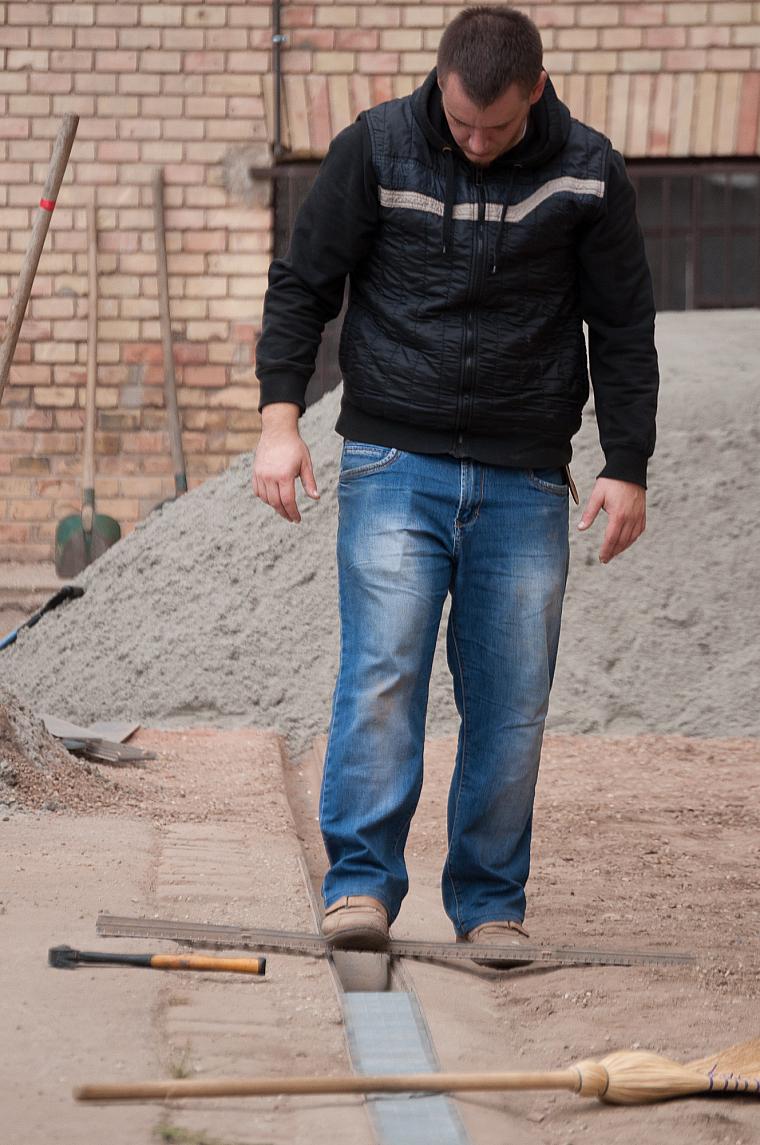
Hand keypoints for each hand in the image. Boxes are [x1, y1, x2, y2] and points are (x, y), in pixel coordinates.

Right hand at [252, 404, 319, 522]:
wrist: (277, 431)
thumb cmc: (294, 446)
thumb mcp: (306, 463)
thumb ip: (309, 482)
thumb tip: (316, 498)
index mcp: (284, 475)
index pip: (288, 501)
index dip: (293, 513)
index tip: (297, 519)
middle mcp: (270, 477)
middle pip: (276, 503)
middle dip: (284, 513)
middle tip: (291, 518)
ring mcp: (261, 475)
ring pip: (266, 499)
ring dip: (275, 506)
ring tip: (284, 509)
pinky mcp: (255, 472)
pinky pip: (258, 491)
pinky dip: (265, 498)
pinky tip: (273, 499)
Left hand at [577, 477, 645, 562]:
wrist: (629, 469)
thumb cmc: (611, 482)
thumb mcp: (596, 496)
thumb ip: (589, 513)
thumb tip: (580, 528)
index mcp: (618, 515)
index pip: (611, 538)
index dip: (606, 550)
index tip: (601, 558)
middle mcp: (630, 518)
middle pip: (621, 541)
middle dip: (613, 552)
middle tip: (605, 559)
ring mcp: (638, 516)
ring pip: (631, 538)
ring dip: (622, 548)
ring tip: (614, 553)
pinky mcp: (642, 513)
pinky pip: (639, 531)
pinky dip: (632, 539)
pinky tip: (626, 542)